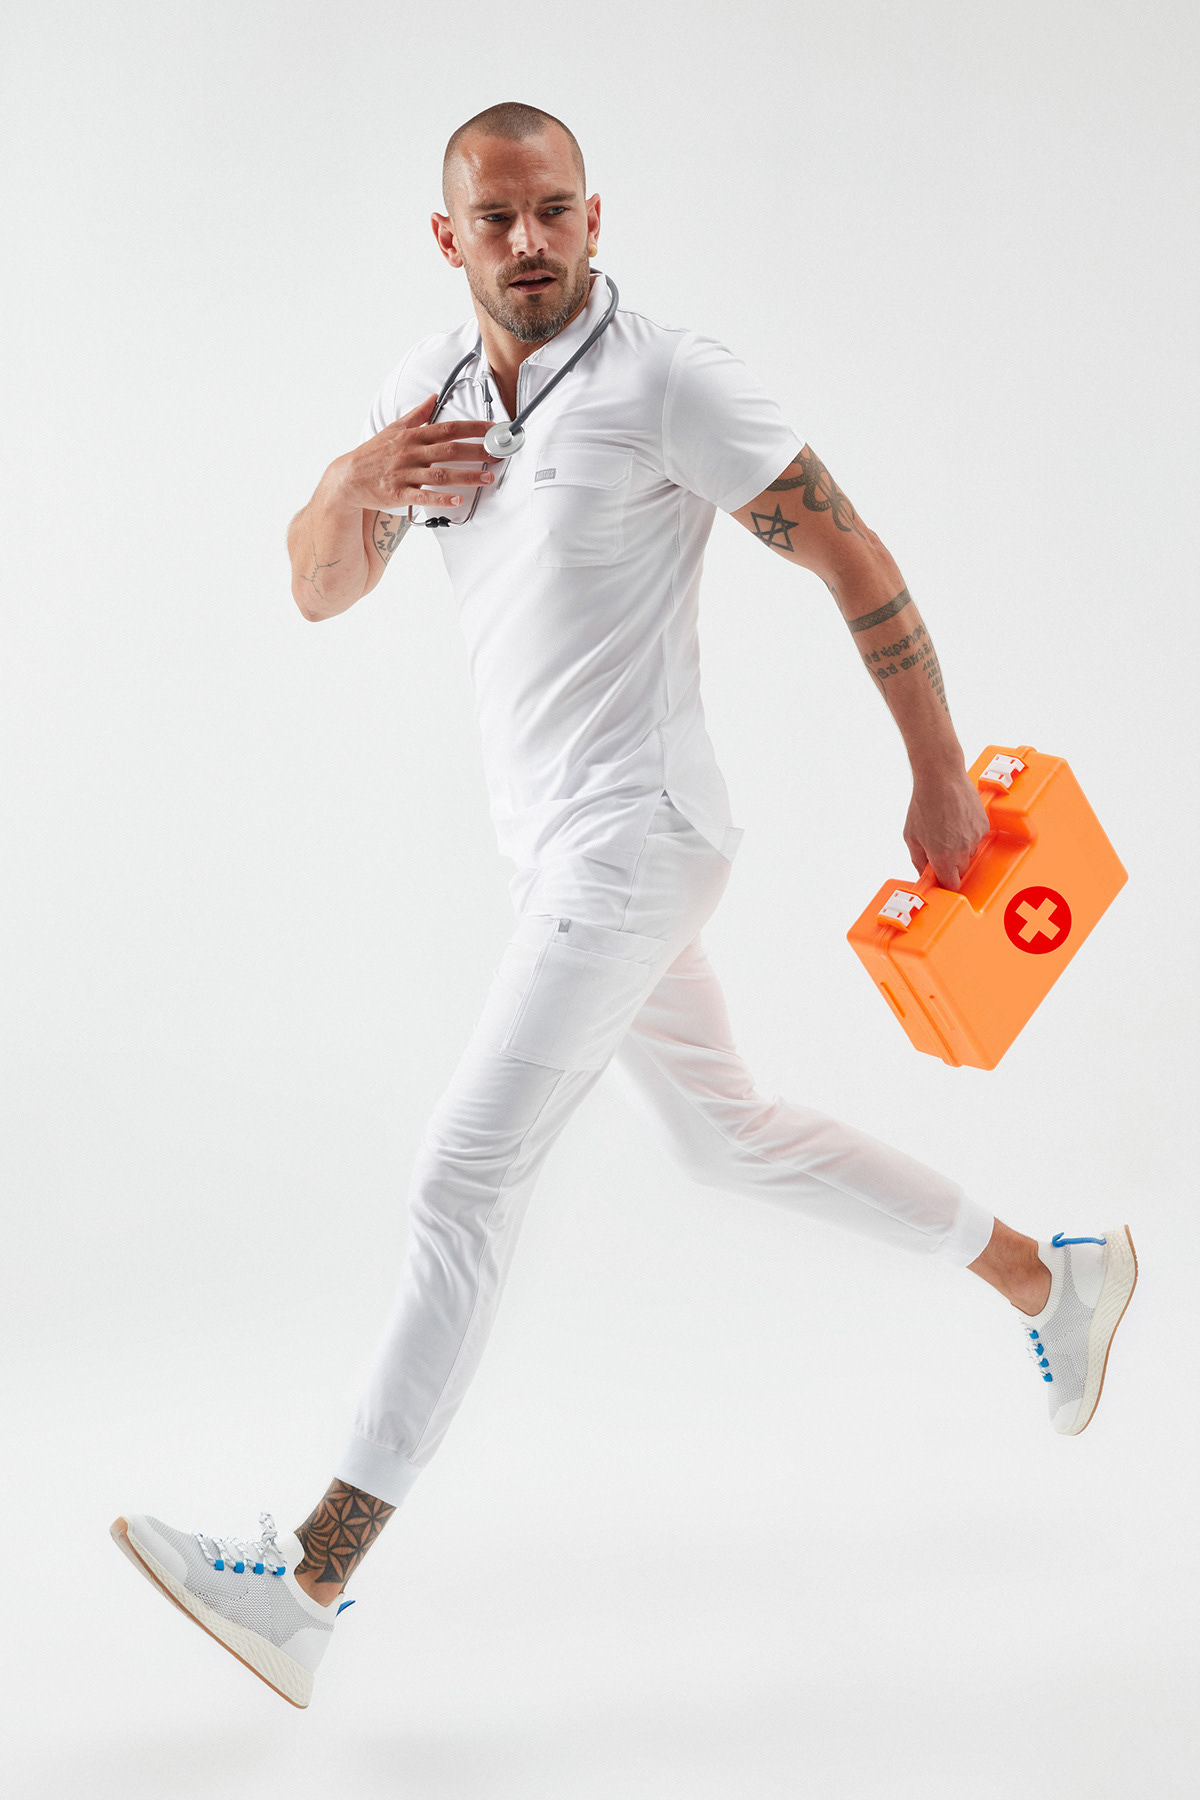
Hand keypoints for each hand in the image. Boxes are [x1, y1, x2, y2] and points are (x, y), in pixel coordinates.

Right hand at [334, 394, 493, 513]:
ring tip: (487, 478)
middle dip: (477, 451)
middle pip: (450, 449)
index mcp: (413, 436)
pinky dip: (440, 498)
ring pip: (440, 474)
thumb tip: (432, 398)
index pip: (448, 428)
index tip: (493, 429)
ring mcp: (405, 473)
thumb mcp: (393, 428)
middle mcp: (411, 452)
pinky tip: (457, 500)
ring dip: (466, 476)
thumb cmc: (373, 453)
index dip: (473, 428)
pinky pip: (423, 497)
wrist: (348, 477)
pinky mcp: (399, 493)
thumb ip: (416, 415)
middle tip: (499, 454)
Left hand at [903, 762, 989, 889]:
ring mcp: (975, 838)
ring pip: (969, 853)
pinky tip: (957, 820)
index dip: (945, 883)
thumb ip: (918, 859)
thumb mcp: (911, 835)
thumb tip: (924, 872)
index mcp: (942, 856)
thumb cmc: (924, 803)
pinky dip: (968, 834)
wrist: (941, 777)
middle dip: (950, 864)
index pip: (951, 884)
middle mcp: (962, 850)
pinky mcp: (984, 825)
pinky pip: (977, 838)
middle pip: (960, 870)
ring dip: (960, 848)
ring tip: (947, 828)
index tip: (940, 880)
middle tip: (938, 847)